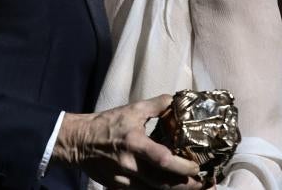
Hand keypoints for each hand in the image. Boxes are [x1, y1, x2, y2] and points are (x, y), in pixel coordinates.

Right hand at [54, 95, 202, 188]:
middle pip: (162, 183)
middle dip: (185, 186)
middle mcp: (130, 165)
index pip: (162, 160)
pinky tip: (170, 188)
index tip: (197, 167)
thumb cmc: (107, 123)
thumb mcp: (133, 109)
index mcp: (135, 143)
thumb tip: (178, 100)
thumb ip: (158, 105)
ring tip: (192, 188)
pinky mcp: (118, 187)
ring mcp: (123, 179)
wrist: (79, 141)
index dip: (182, 167)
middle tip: (203, 183)